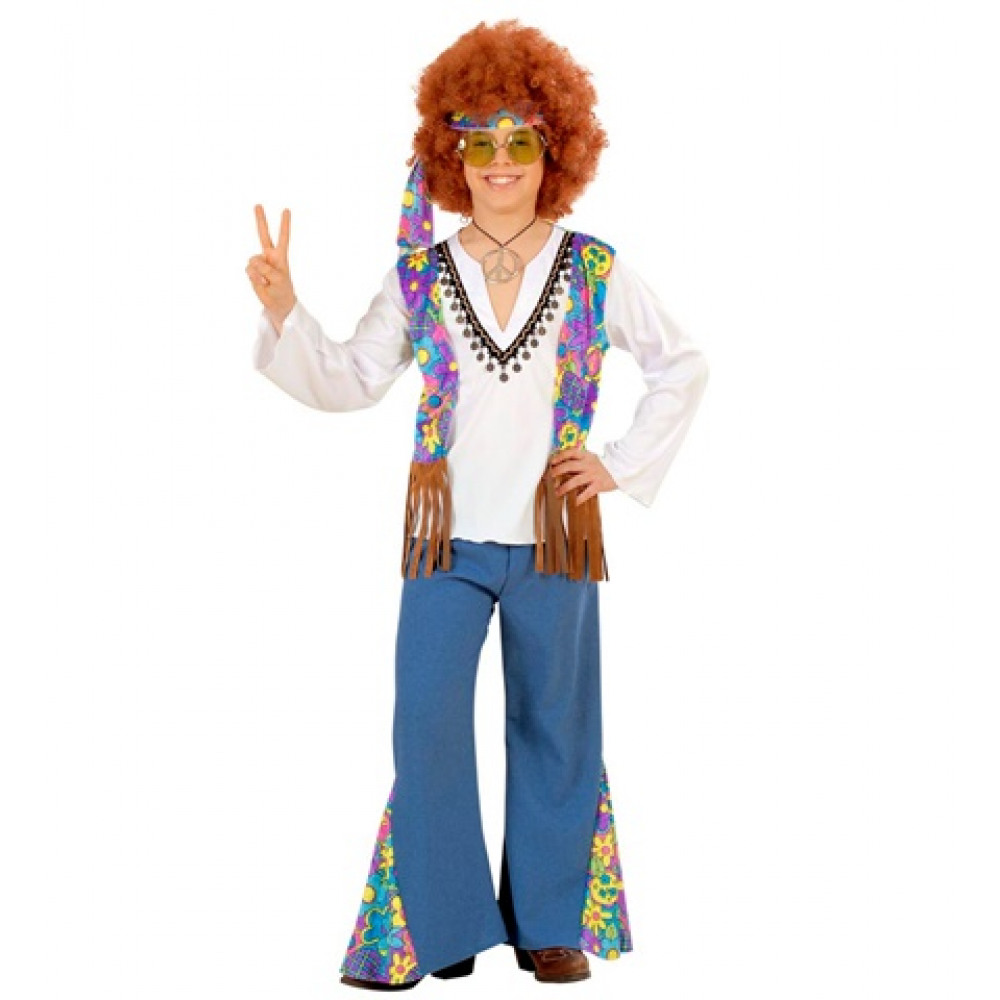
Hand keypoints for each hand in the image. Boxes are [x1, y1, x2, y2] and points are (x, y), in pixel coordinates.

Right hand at [246, 205, 295, 328]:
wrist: (277, 304)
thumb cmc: (282, 291)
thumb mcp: (280, 280)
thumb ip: (268, 269)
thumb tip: (256, 263)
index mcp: (280, 256)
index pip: (283, 237)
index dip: (284, 224)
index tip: (286, 210)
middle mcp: (269, 256)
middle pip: (264, 235)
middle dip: (261, 220)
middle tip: (258, 204)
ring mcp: (259, 263)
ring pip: (253, 260)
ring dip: (259, 272)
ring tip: (267, 282)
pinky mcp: (252, 271)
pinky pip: (249, 270)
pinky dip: (255, 278)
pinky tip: (261, 284)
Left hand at [548, 445, 617, 503]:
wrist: (619, 470)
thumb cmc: (601, 466)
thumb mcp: (591, 458)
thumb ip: (578, 460)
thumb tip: (561, 465)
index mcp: (586, 456)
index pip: (571, 453)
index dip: (560, 456)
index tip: (551, 461)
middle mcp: (588, 464)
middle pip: (570, 466)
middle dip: (558, 471)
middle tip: (550, 476)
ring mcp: (593, 475)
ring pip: (575, 480)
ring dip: (564, 487)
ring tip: (557, 492)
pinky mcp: (598, 485)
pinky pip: (586, 492)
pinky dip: (579, 498)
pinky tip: (574, 502)